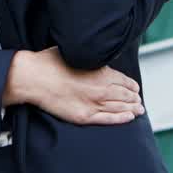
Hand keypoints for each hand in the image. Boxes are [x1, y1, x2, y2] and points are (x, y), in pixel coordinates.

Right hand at [4, 47, 143, 125]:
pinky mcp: (84, 116)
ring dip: (132, 108)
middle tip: (138, 100)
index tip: (135, 88)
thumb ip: (90, 58)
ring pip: (121, 108)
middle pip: (126, 95)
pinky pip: (109, 119)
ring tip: (138, 109)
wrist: (33, 78)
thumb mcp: (75, 53)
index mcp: (100, 72)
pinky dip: (122, 118)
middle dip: (134, 98)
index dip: (132, 85)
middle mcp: (101, 88)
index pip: (124, 81)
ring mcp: (94, 103)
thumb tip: (97, 56)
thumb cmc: (49, 63)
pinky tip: (129, 117)